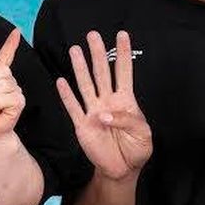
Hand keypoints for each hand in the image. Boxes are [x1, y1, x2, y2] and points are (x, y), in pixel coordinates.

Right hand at [56, 31, 151, 180]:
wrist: (121, 169)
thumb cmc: (136, 149)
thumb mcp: (143, 134)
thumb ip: (128, 120)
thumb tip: (104, 113)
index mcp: (125, 101)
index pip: (124, 72)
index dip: (123, 54)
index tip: (122, 35)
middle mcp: (107, 101)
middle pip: (101, 73)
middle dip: (98, 53)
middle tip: (93, 35)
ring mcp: (93, 111)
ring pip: (85, 85)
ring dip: (80, 68)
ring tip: (75, 50)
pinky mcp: (82, 124)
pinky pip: (73, 107)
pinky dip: (66, 95)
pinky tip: (61, 81)